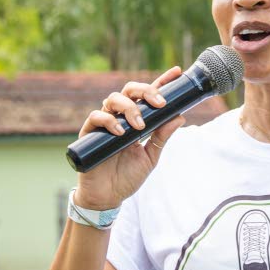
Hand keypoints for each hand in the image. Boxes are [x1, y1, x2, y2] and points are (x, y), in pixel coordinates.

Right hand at [74, 66, 186, 209]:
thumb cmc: (127, 177)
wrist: (107, 197)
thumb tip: (180, 117)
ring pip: (113, 99)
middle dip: (146, 91)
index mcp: (136, 120)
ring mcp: (104, 124)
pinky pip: (96, 117)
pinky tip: (120, 131)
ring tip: (139, 126)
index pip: (148, 96)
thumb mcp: (150, 157)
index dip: (161, 82)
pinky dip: (109, 120)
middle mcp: (120, 118)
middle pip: (130, 91)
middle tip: (159, 103)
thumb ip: (162, 137)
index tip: (176, 72)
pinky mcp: (89, 133)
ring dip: (129, 108)